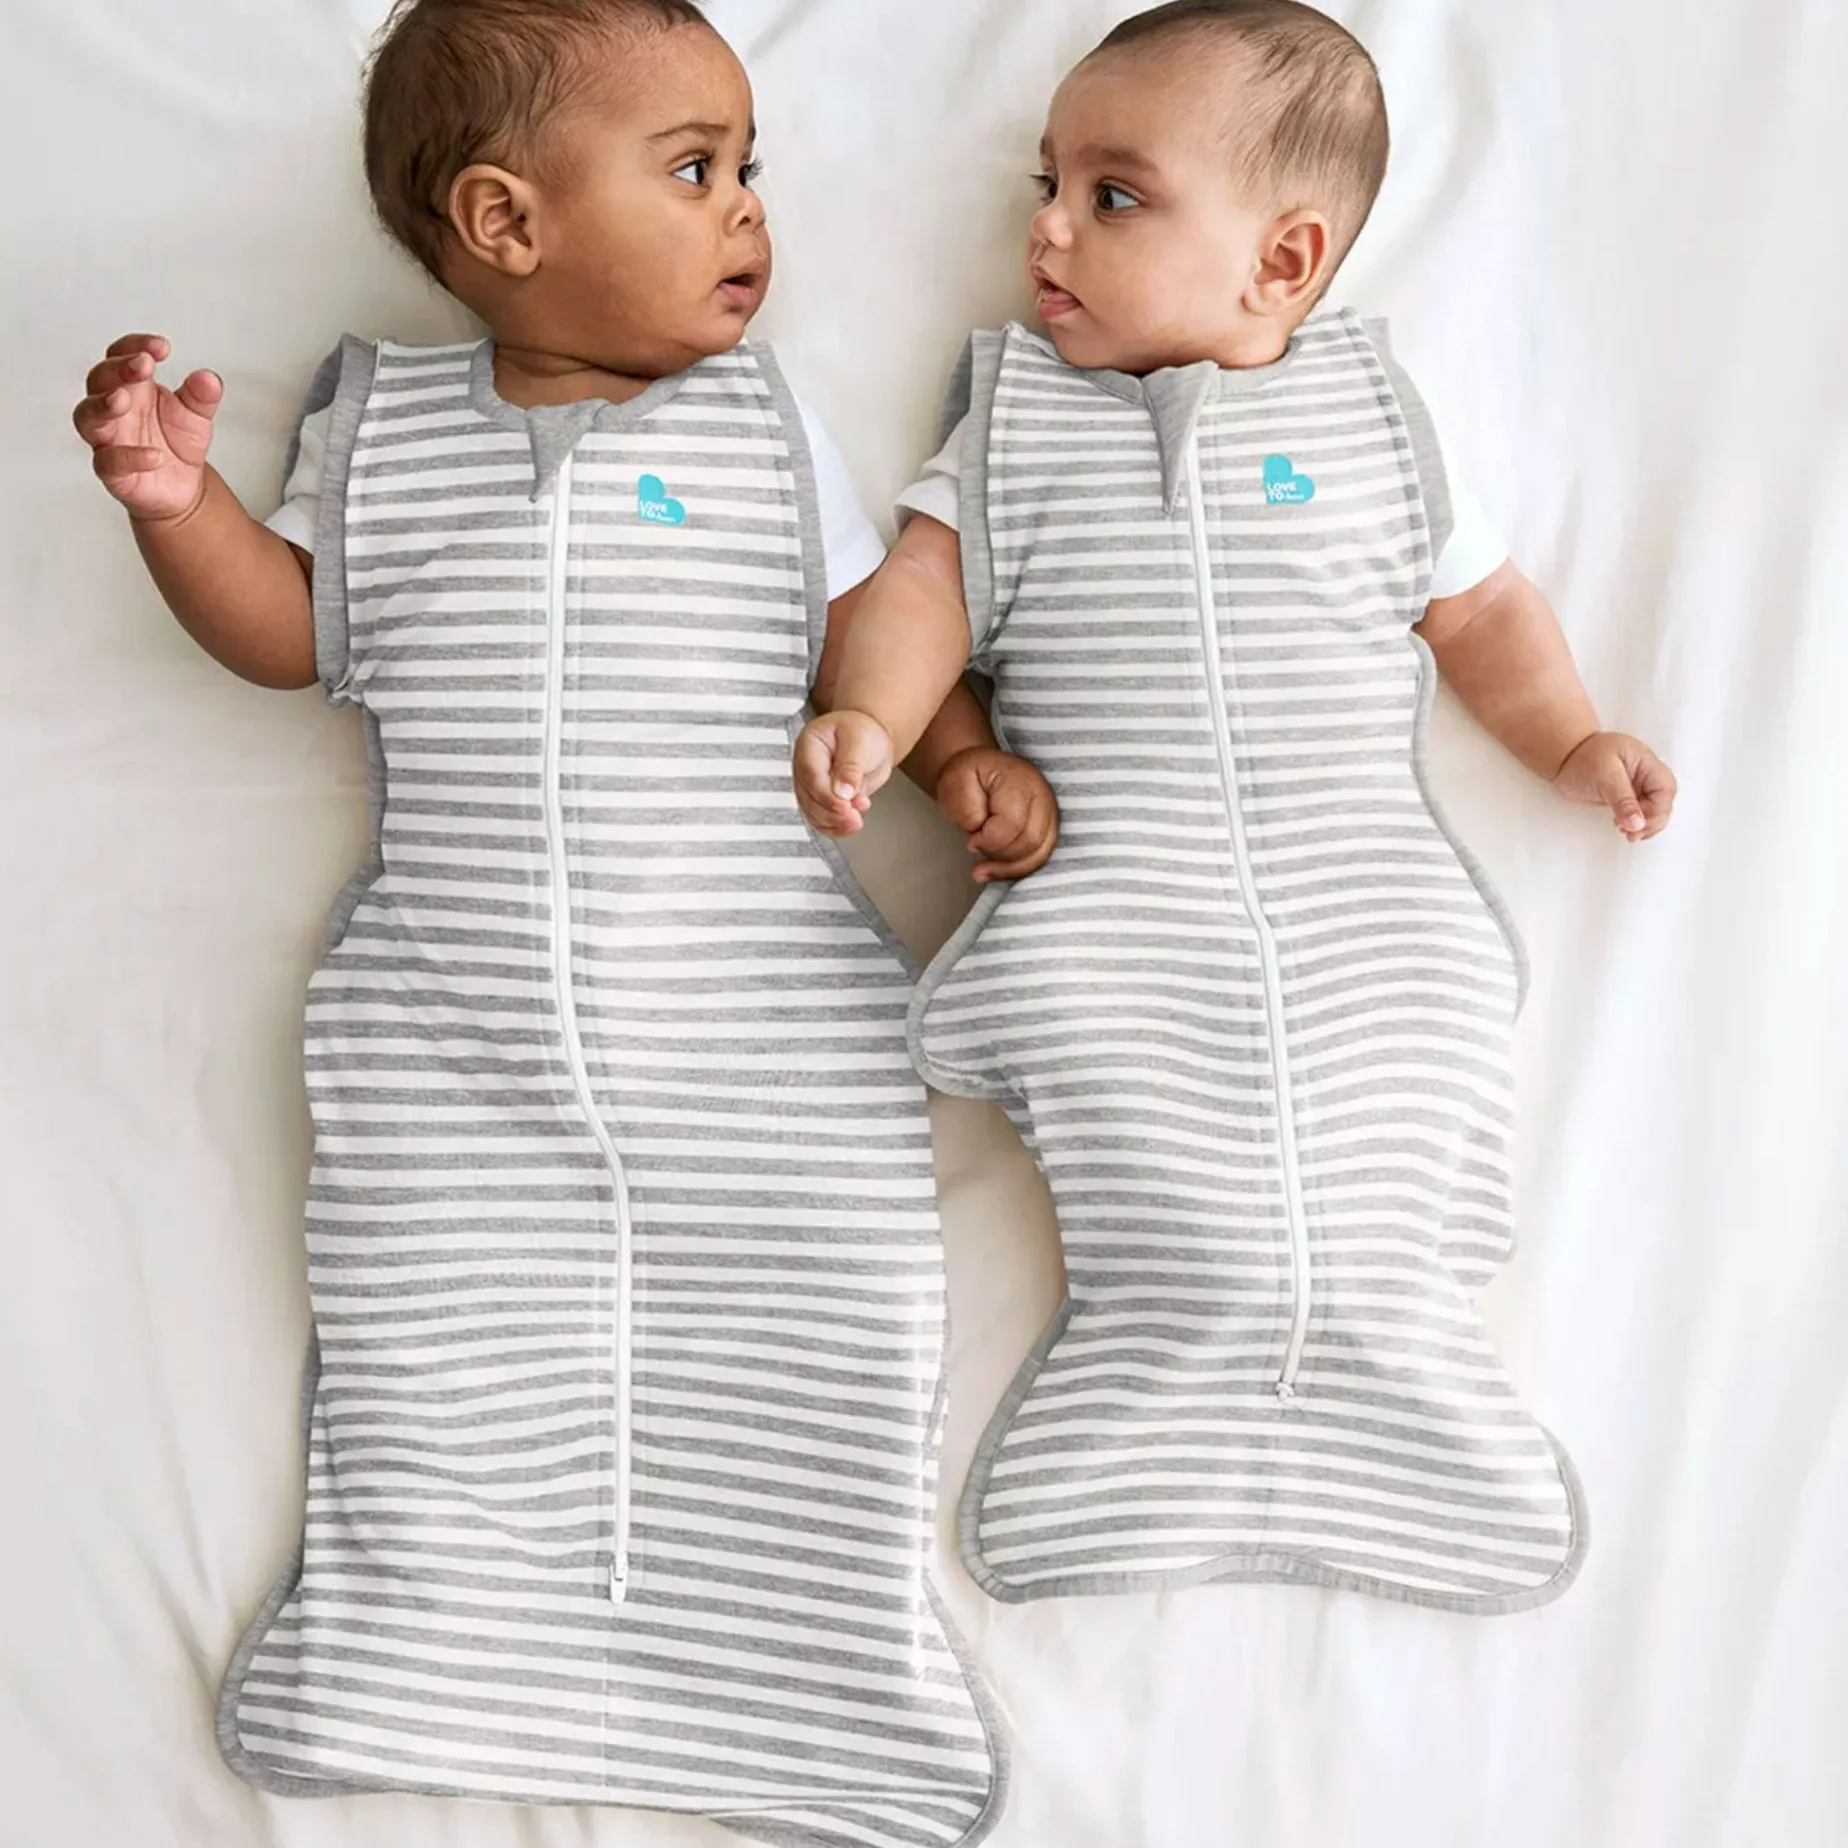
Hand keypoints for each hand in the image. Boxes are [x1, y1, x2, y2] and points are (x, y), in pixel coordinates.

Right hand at [71, 333, 221, 522]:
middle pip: (100, 379)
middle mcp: (114, 408)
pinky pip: (110, 462)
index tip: (162, 347)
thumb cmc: (178, 442)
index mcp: (132, 386)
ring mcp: (108, 438)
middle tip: (143, 364)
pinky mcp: (111, 471)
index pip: (121, 355)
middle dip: (118, 369)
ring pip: (88, 416)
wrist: (183, 486)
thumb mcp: (197, 415)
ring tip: (123, 399)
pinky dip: (130, 457)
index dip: (136, 346)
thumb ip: (202, 396)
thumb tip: (209, 378)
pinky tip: (154, 455)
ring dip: (103, 405)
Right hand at [792, 709, 895, 836]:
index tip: (845, 808)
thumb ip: (851, 768)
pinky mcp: (822, 799)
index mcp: (810, 745)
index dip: (826, 796)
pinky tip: (851, 825)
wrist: (871, 737)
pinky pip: (822, 820)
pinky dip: (836, 827)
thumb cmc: (862, 731)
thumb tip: (843, 793)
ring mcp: (812, 785)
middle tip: (855, 818)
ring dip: (835, 822)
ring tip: (858, 819)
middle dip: (832, 813)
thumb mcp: (860, 743)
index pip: (811, 775)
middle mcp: (806, 767)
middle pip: (809, 798)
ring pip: (814, 813)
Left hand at [936, 746, 1058, 882]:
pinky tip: (996, 870)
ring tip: (982, 870)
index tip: (970, 841)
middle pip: (1031, 842)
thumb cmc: (966, 775)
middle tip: (975, 850)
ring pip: (1039, 854)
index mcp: (1019, 781)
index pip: (1013, 824)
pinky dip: (1017, 869)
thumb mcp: (954, 782)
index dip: (990, 841)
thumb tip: (980, 834)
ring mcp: (1050, 812)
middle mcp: (1043, 796)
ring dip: (1008, 868)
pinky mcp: (1049, 827)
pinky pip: (1040, 857)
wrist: (979, 768)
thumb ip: (967, 809)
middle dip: (1000, 855)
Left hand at [1553, 731, 1676, 840]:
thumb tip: (1638, 824)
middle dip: (1653, 821)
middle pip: (1663, 802)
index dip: (1657, 810)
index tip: (1639, 824)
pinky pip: (1640, 813)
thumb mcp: (1605, 777)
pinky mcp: (1627, 797)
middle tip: (1633, 835)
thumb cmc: (1583, 759)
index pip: (1665, 789)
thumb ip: (1623, 800)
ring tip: (1628, 834)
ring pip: (1654, 810)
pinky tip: (1623, 828)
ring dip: (1645, 825)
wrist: (1565, 757)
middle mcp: (1647, 775)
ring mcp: (1638, 787)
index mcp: (1647, 763)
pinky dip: (1635, 823)